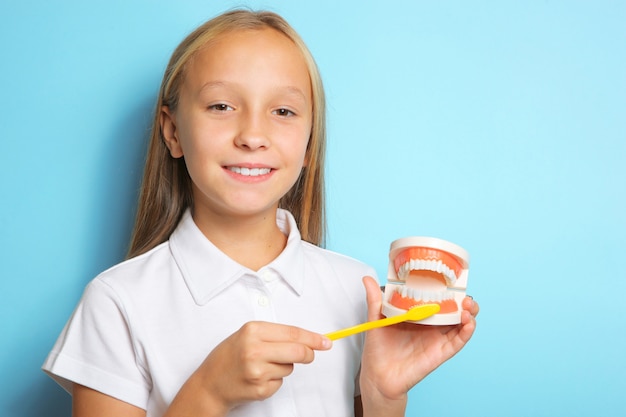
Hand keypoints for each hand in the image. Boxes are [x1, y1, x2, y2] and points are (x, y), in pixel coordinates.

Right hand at [176, 321, 330, 414]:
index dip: (313, 338)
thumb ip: (274, 335)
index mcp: (252, 330)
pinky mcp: (260, 389)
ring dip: (284, 367)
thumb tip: (306, 339)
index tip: (326, 342)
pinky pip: (280, 382)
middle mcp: (254, 350)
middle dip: (308, 354)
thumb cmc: (229, 356)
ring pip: (290, 368)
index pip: (293, 333)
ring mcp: (257, 371)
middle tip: (309, 355)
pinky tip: (258, 378)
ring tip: (264, 365)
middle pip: (298, 352)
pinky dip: (275, 380)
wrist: (209, 383)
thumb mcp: (247, 335)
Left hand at [358, 276, 478, 412]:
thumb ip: (375, 300)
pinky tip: (468, 323)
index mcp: (419, 315)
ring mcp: (437, 339)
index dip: (448, 289)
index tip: (452, 278)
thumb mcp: (376, 319)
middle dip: (464, 301)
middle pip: (455, 310)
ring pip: (461, 324)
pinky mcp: (440, 352)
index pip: (438, 299)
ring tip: (468, 305)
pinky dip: (467, 332)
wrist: (378, 375)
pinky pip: (458, 341)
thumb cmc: (378, 348)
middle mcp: (431, 325)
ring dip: (469, 314)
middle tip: (464, 295)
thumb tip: (367, 279)